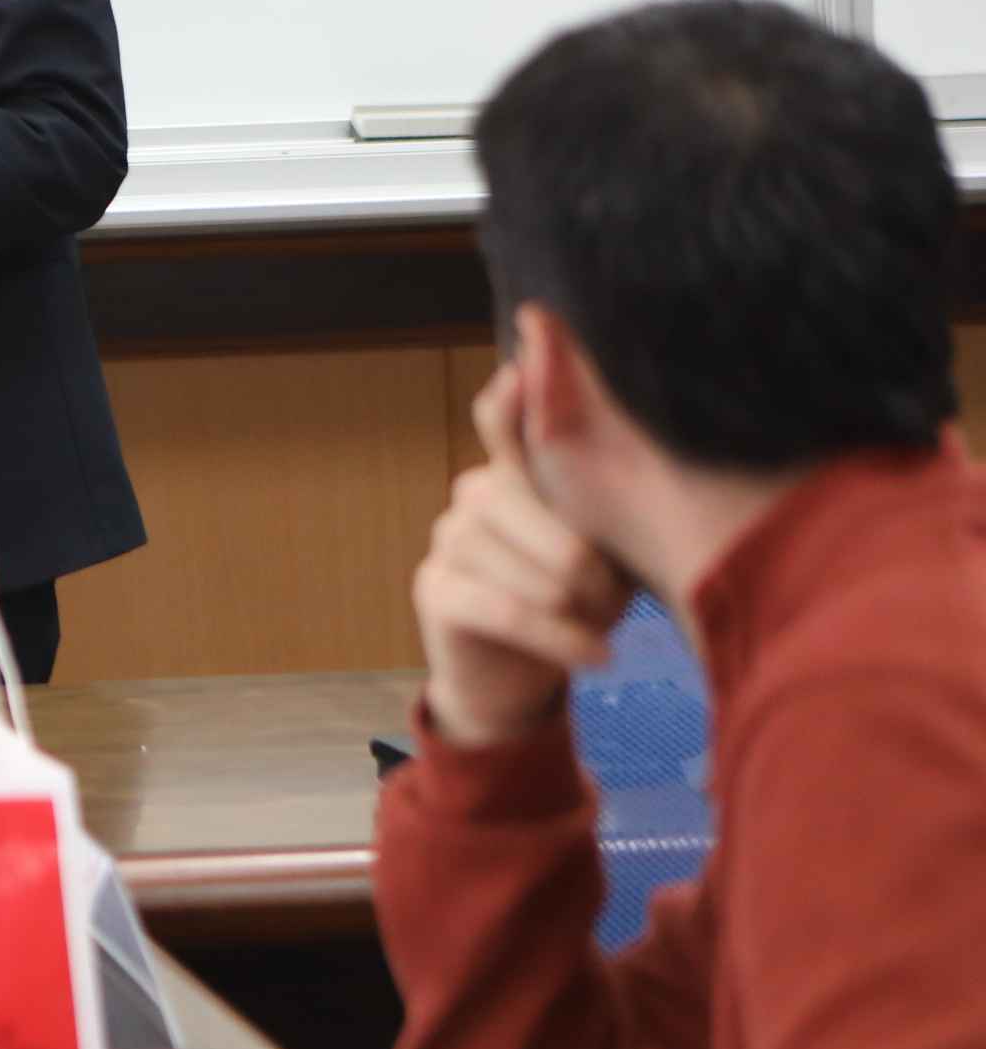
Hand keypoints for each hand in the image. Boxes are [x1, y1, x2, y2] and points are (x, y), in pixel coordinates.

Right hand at [413, 367, 630, 747]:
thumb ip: (597, 497)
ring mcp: (448, 538)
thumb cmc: (571, 603)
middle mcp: (473, 493)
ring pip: (543, 573)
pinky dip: (564, 639)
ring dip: (585, 613)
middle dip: (597, 573)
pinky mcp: (435, 588)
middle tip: (613, 602)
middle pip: (549, 518)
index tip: (525, 366)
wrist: (515, 681)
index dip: (516, 396)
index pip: (506, 420)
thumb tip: (610, 451)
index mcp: (514, 472)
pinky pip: (513, 611)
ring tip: (597, 629)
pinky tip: (597, 655)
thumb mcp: (599, 546)